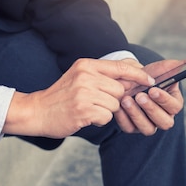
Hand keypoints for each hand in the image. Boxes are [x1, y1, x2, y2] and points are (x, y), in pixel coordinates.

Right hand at [3, 58, 154, 138]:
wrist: (36, 111)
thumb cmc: (60, 96)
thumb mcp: (79, 76)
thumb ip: (103, 74)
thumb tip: (134, 73)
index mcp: (85, 65)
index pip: (121, 66)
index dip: (139, 75)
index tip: (149, 81)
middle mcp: (86, 77)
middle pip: (120, 89)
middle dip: (115, 99)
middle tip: (98, 102)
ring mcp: (84, 94)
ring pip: (115, 104)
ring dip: (106, 111)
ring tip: (88, 109)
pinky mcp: (83, 110)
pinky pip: (107, 117)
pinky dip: (99, 120)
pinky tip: (85, 117)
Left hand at [115, 59, 185, 134]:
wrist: (127, 81)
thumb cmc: (148, 76)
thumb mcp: (164, 69)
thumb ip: (183, 66)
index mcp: (173, 104)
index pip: (174, 107)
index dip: (164, 99)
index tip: (153, 89)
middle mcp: (163, 117)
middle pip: (164, 122)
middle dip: (151, 109)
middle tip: (139, 96)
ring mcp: (148, 125)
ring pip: (148, 128)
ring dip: (137, 114)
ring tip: (126, 100)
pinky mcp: (132, 128)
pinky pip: (129, 128)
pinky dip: (123, 118)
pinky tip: (118, 107)